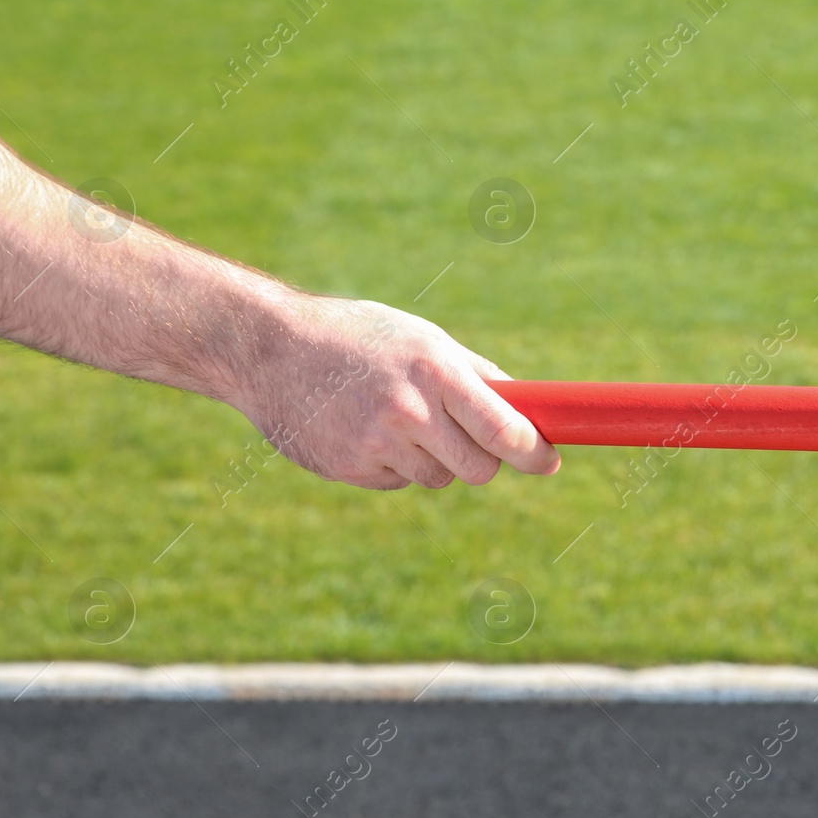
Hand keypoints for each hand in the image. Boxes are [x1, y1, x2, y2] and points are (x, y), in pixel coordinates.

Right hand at [230, 295, 558, 489]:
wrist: (268, 348)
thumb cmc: (357, 336)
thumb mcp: (421, 338)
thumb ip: (474, 374)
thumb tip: (528, 405)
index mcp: (435, 371)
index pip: (504, 429)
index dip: (534, 452)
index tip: (549, 461)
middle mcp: (410, 411)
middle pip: (479, 469)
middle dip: (485, 461)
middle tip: (473, 441)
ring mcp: (377, 444)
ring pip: (438, 477)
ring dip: (433, 459)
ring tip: (397, 418)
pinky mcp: (351, 468)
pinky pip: (399, 481)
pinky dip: (394, 464)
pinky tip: (365, 429)